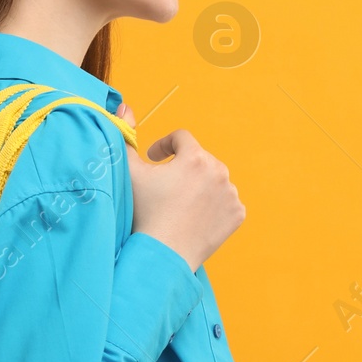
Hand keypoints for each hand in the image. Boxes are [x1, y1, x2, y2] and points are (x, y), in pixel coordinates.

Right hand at [117, 101, 244, 272]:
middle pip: (200, 159)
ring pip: (214, 180)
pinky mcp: (237, 214)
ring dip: (199, 185)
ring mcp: (231, 194)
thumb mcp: (129, 172)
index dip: (164, 146)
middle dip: (183, 168)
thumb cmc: (144, 213)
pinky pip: (226, 201)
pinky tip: (196, 216)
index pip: (181, 138)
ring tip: (181, 203)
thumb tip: (124, 106)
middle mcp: (219, 171)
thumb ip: (125, 136)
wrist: (163, 255)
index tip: (154, 160)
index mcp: (195, 157)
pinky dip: (213, 205)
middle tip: (166, 187)